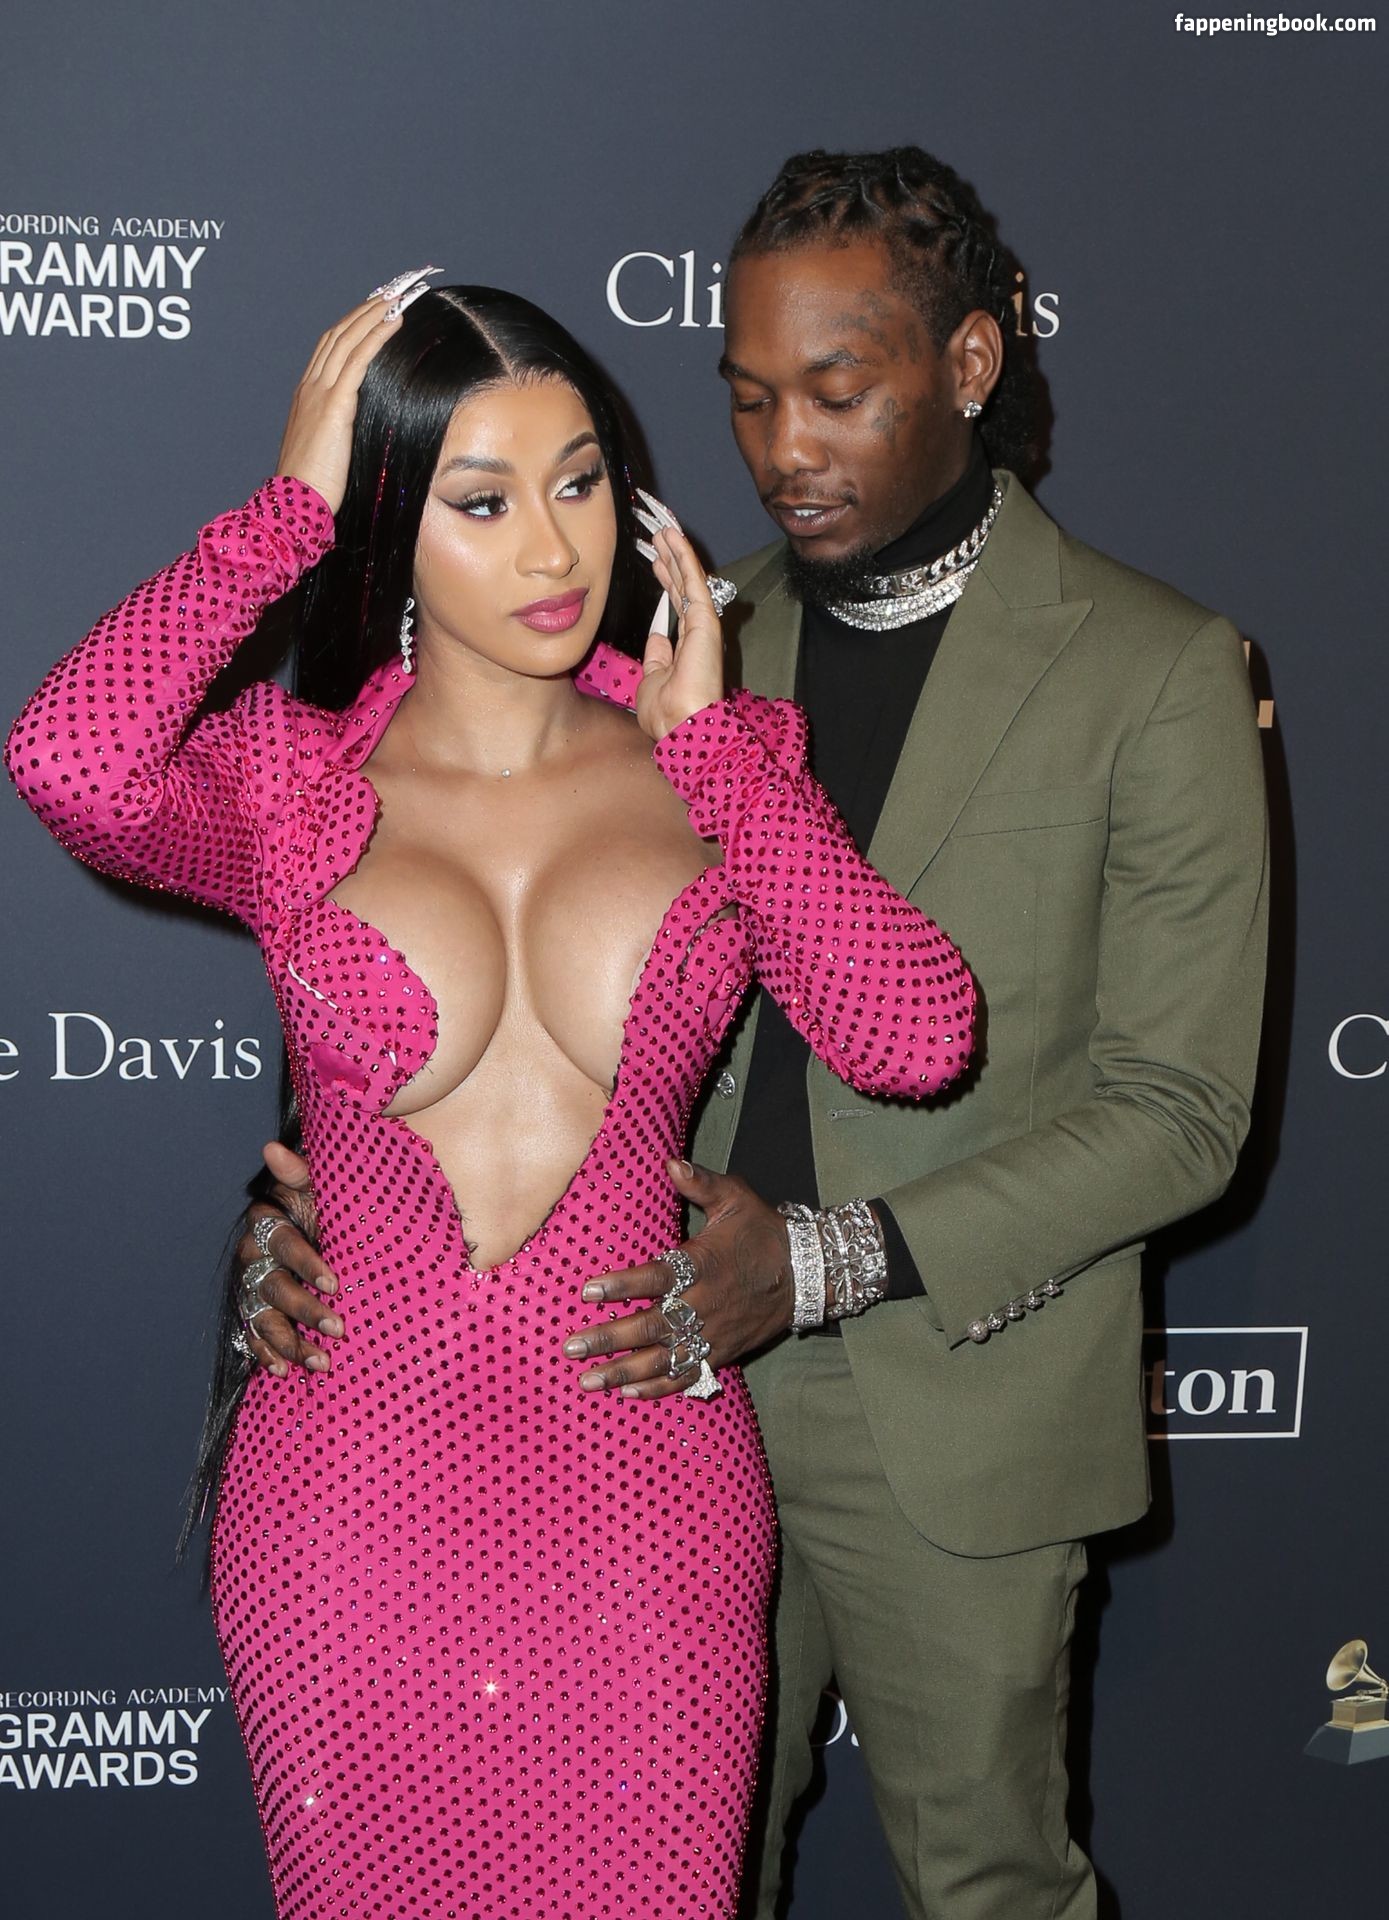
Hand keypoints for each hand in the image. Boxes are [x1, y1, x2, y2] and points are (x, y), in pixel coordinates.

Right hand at [237, 1140, 342, 1377]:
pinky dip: (266, 1355)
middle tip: (338, 1329)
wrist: (321, 1224)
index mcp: (267, 1220)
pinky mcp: (253, 1308)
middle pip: (272, 1286)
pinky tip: (285, 1371)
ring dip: (289, 1342)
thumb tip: (271, 1147)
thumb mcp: (317, 1186)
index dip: (307, 1263)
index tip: (334, 1283)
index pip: (283, 1243)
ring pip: (262, 1316)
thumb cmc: (322, 1202)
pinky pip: (252, 1335)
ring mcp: (251, 1284)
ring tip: (320, 1362)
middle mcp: (253, 1254)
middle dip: (305, 1310)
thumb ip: (299, 1172)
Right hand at [274, 268, 434, 513]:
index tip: (378, 304)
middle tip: (396, 284)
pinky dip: (377, 335)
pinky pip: (358, 360)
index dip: (355, 320)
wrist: (295, 504)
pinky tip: (395, 320)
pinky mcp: (333, 406)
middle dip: (369, 305)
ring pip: (350, 338)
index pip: (333, 344)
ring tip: (402, 292)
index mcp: (308, 394)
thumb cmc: (315, 487)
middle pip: (341, 331)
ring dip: (377, 310)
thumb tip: (366, 428)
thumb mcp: (330, 449)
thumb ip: (344, 430)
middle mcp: (311, 385)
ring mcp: (319, 393)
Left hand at [561, 1162, 791, 1398]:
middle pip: (652, 1326)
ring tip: (590, 1380)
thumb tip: (669, 1162)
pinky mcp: (723, 1353)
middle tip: (572, 1347)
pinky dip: (660, 1388)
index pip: (656, 1277)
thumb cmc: (764, 1232)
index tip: (588, 1291)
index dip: (622, 1286)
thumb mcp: (736, 1199)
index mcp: (703, 1264)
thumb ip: (701, 1182)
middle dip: (610, 1338)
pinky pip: (689, 1375)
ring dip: (625, 1372)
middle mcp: (705, 1304)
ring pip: (665, 1359)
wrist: (808, 1273)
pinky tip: (631, 1393)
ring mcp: (714, 1333)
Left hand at [634, 500, 724, 741]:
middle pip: (683, 588)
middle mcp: (698, 633)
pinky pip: (693, 581)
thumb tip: (656, 634)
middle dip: (670, 561)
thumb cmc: (666, 712)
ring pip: (689, 580)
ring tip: (664, 529)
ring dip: (676, 553)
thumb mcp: (652, 678)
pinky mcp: (706, 619)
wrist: (682, 724)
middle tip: (659, 537)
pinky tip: (673, 537)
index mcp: (687, 648)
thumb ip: (656, 655)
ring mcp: (704, 625)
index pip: (677, 606)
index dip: (666, 582)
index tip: (656, 563)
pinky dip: (683, 557)